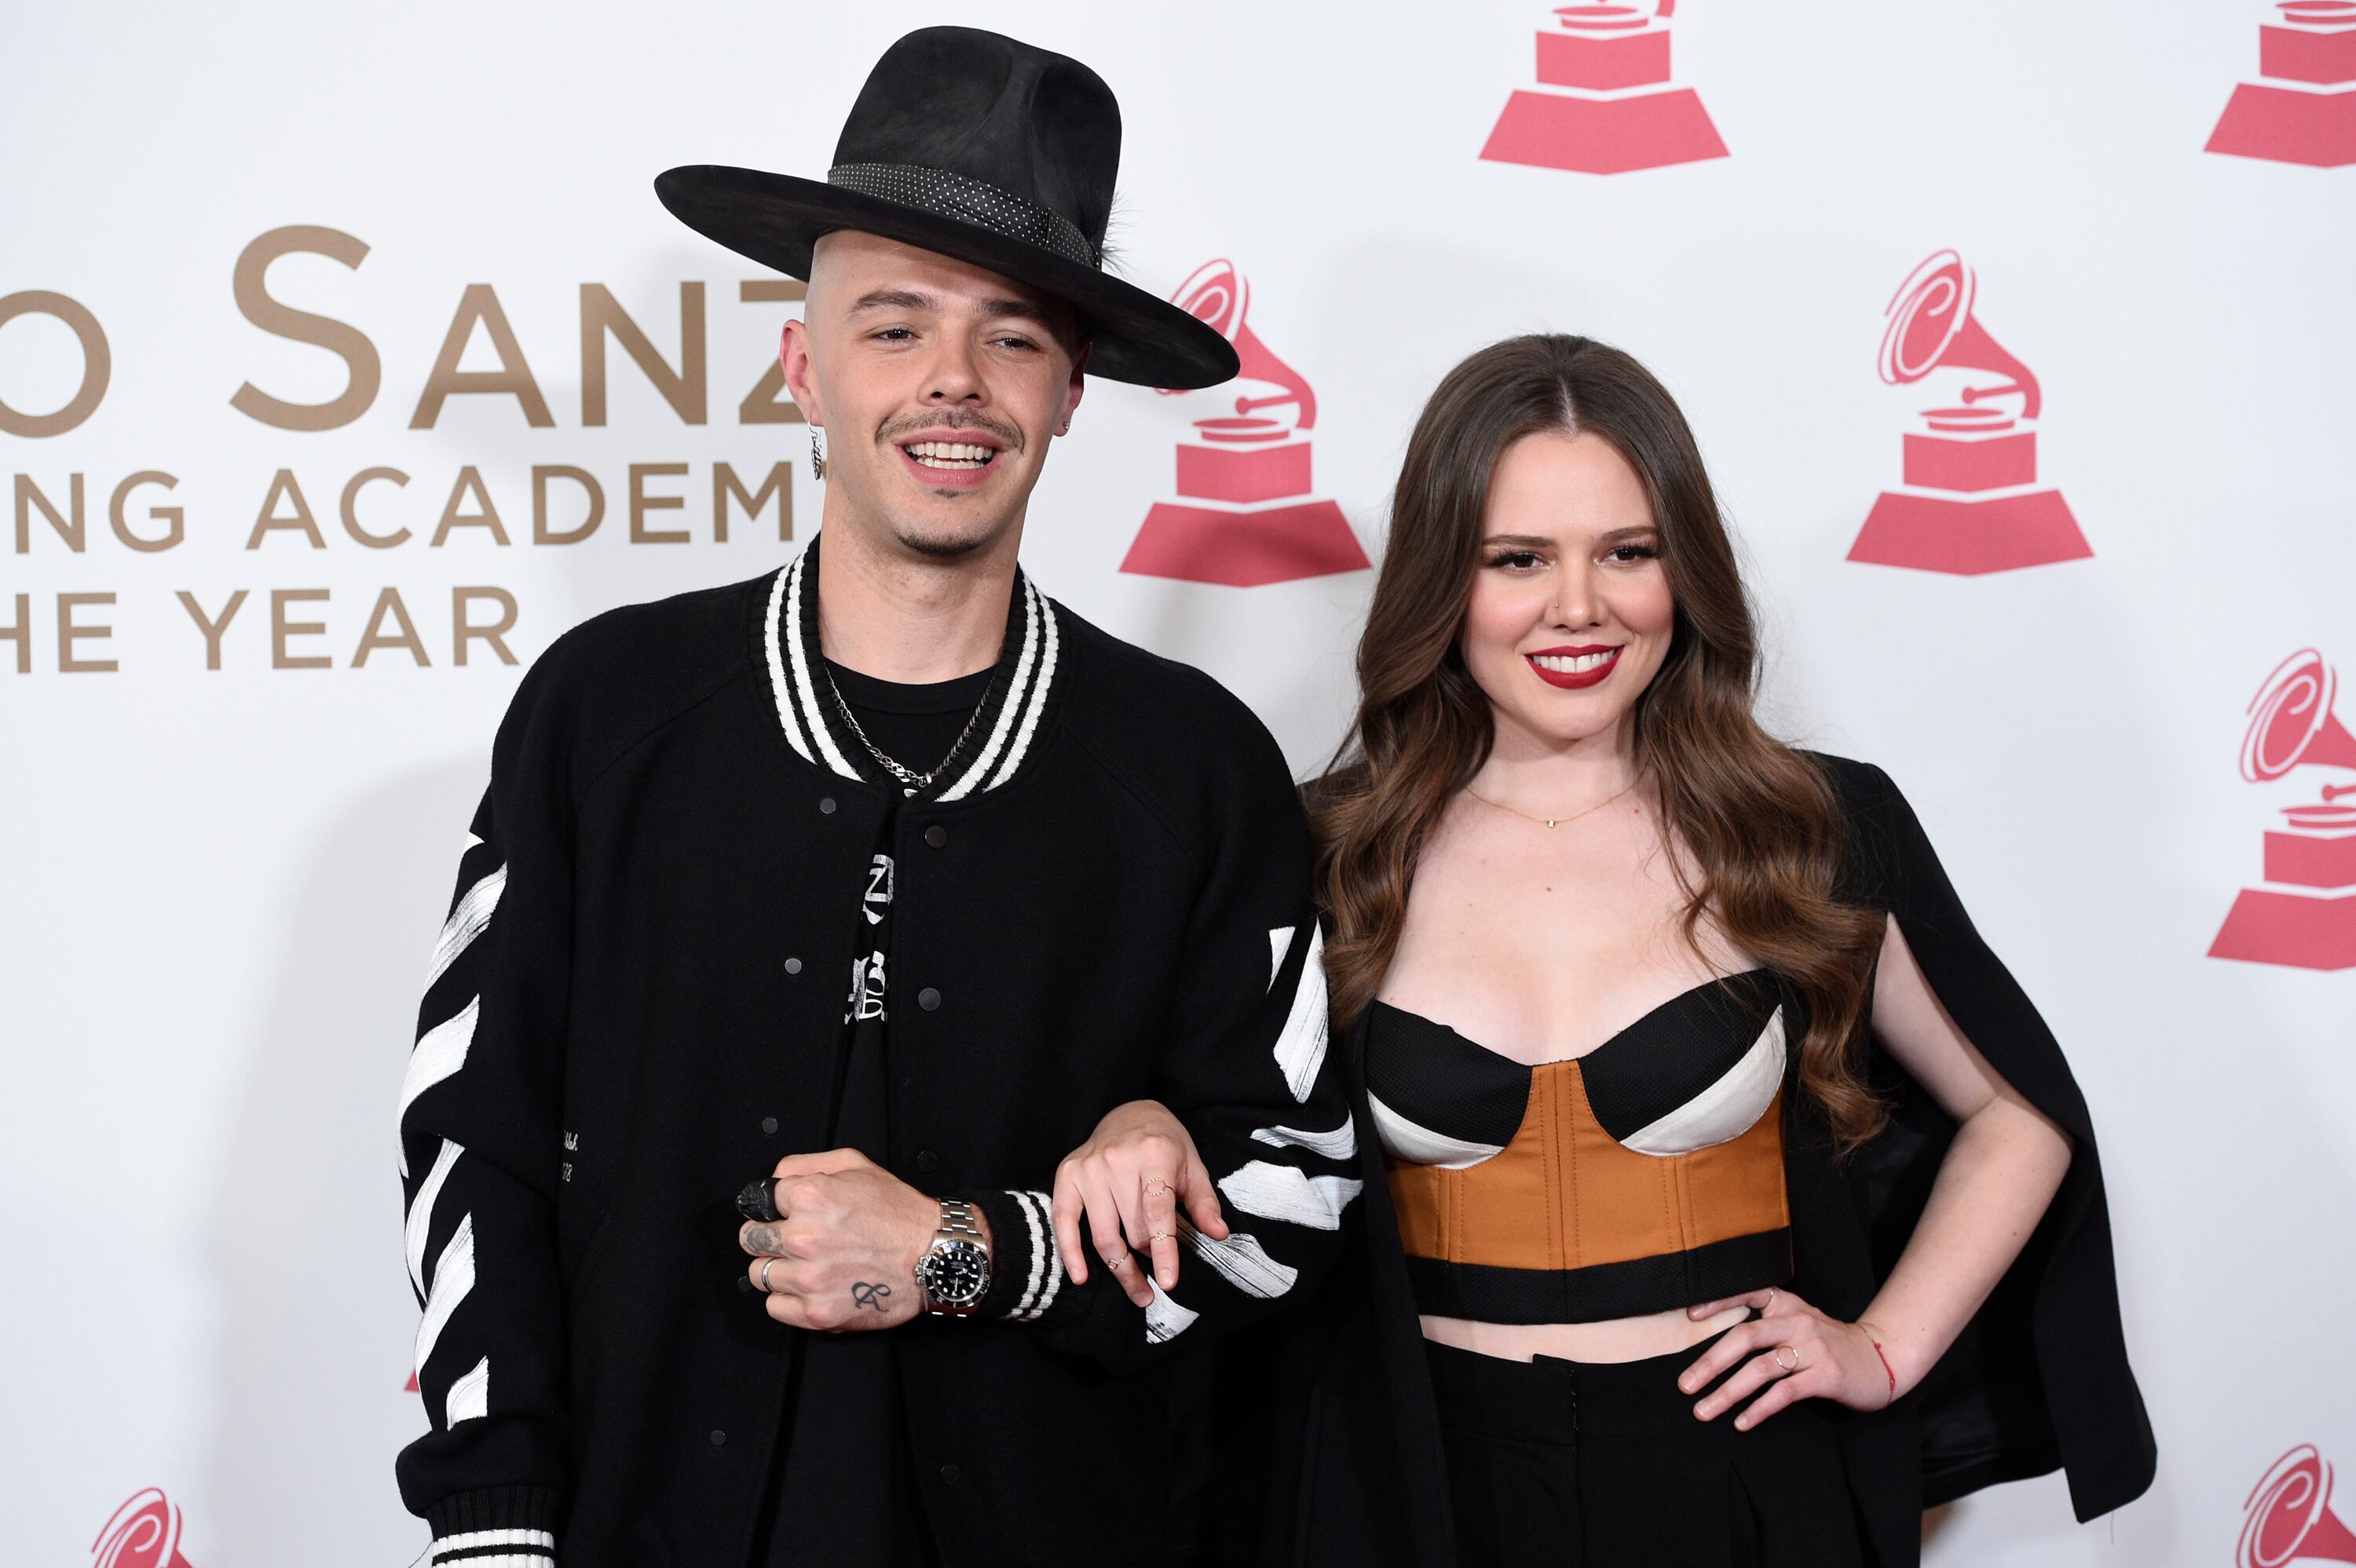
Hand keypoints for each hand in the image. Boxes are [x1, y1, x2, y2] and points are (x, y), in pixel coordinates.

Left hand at [739, 1148, 940, 1331]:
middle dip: (769, 1237)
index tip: (789, 1214)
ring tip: (808, 1264)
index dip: (777, 1207)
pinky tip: (812, 1287)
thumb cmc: (898, 1211)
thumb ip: (805, 1164)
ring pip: (759, 1274)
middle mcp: (803, 1237)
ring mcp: (809, 1278)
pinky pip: (774, 1307)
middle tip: (796, 1240)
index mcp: (809, 1196)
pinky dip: (787, 1299)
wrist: (934, 1256)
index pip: (760, 1202)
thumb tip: (773, 1181)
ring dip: (779, 1269)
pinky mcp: (818, 1312)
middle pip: (750, 1239)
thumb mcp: (855, 1164)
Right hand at [1051, 1099, 1226, 1307]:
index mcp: (1154, 1154)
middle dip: (1147, 1260)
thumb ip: (1204, 1202)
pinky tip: (1081, 1276)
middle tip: (1158, 1277)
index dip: (1164, 1251)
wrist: (1128, 1112)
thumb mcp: (1192, 1166)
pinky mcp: (1067, 1174)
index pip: (1158, 1212)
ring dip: (1120, 1269)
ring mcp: (1089, 1167)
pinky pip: (1064, 1221)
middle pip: (1132, 1230)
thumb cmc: (1165, 1144)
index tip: (1168, 1282)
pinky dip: (1070, 1253)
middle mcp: (1118, 1159)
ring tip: (1137, 1290)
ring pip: (1103, 1235)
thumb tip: (1218, 1233)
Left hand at [1676, 1287, 1895, 1428]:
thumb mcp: (1798, 1323)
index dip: (1718, 1301)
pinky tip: (1742, 1422)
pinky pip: (1785, 1393)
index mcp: (1787, 1305)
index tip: (1690, 1315)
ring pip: (1761, 1369)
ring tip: (1704, 1411)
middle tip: (1685, 1385)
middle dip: (1710, 1362)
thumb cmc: (1828, 1344)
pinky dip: (1760, 1408)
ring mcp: (1813, 1349)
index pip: (1749, 1292)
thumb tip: (1716, 1343)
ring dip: (1728, 1392)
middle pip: (1745, 1337)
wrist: (1880, 1359)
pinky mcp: (1827, 1376)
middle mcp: (1797, 1322)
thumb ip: (1766, 1325)